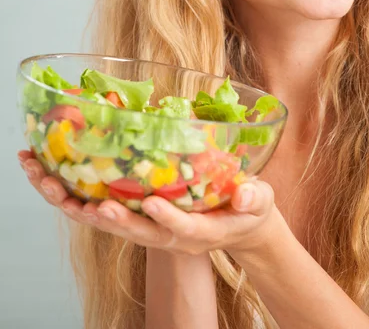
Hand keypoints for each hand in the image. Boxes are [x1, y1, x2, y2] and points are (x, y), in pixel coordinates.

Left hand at [18, 149, 277, 255]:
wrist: (237, 224)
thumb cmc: (249, 209)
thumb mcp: (259, 203)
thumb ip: (253, 198)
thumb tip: (245, 195)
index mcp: (202, 231)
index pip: (183, 229)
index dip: (168, 217)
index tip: (153, 203)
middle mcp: (172, 236)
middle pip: (139, 233)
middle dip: (117, 220)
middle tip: (97, 207)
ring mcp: (155, 229)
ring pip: (117, 225)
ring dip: (89, 212)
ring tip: (63, 193)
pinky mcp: (144, 218)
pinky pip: (112, 214)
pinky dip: (86, 203)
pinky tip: (61, 182)